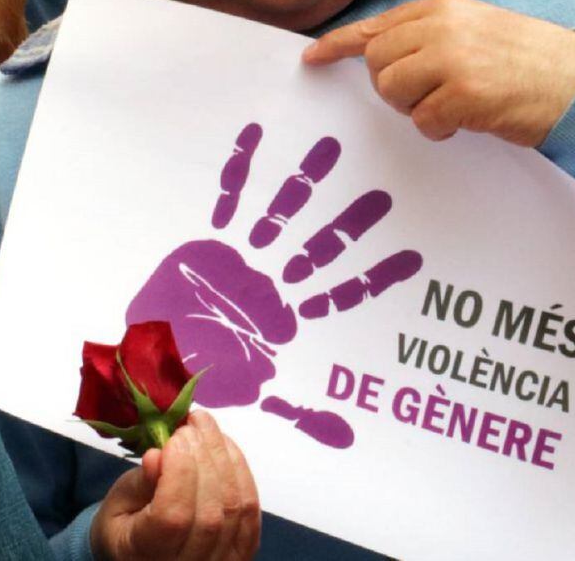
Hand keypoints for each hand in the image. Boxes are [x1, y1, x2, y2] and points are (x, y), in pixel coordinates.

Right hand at [91, 411, 260, 560]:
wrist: (145, 552)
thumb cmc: (125, 523)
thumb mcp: (118, 502)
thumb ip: (140, 483)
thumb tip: (159, 454)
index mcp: (146, 556)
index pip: (173, 517)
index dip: (180, 472)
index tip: (175, 437)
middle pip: (210, 512)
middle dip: (204, 458)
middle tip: (191, 426)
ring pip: (235, 508)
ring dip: (225, 459)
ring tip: (206, 428)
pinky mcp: (242, 552)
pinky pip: (251, 509)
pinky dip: (242, 472)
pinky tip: (225, 447)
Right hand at [126, 123, 420, 447]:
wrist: (158, 355)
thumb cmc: (210, 373)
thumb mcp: (261, 394)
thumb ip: (303, 413)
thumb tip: (346, 436)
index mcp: (292, 311)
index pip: (345, 290)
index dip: (378, 274)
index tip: (415, 256)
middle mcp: (276, 277)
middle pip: (321, 244)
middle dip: (350, 221)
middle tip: (384, 193)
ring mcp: (247, 255)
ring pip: (283, 213)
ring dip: (304, 183)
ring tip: (329, 149)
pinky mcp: (214, 241)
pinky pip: (229, 200)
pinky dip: (240, 171)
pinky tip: (255, 137)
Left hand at [302, 0, 574, 146]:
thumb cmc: (525, 63)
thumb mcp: (474, 32)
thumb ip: (428, 39)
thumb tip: (380, 59)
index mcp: (443, 9)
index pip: (376, 26)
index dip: (339, 45)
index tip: (312, 59)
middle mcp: (443, 26)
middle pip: (377, 64)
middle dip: (393, 89)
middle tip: (428, 98)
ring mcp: (453, 58)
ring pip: (392, 90)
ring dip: (413, 109)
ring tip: (449, 107)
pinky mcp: (465, 93)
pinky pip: (422, 120)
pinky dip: (438, 129)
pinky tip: (465, 121)